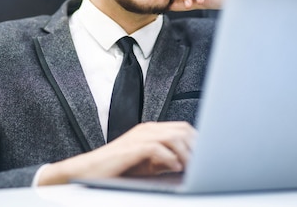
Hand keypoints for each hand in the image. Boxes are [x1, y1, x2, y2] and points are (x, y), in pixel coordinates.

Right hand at [37, 122, 196, 184]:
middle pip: (181, 129)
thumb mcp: (146, 164)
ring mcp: (138, 137)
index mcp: (150, 130)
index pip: (182, 128)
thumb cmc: (117, 168)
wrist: (89, 170)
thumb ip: (164, 159)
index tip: (207, 156)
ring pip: (173, 137)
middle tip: (202, 163)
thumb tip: (186, 163)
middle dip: (195, 146)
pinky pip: (157, 149)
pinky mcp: (131, 148)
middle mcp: (146, 129)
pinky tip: (175, 168)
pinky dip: (170, 159)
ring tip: (191, 167)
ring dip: (185, 153)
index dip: (197, 141)